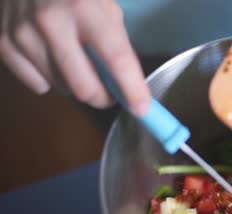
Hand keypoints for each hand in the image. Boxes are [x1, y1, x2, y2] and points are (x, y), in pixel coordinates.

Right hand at [0, 0, 150, 115]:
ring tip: (80, 64)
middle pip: (84, 87)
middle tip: (111, 92)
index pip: (115, 58)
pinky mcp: (4, 44)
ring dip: (78, 86)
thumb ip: (116, 43)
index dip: (132, 89)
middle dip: (103, 97)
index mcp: (84, 8)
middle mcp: (51, 22)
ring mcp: (23, 33)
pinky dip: (51, 80)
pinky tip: (53, 59)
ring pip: (62, 89)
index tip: (141, 108)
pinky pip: (38, 84)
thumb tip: (126, 85)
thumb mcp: (104, 6)